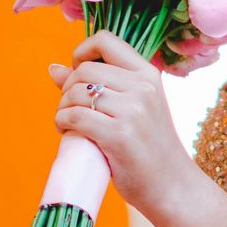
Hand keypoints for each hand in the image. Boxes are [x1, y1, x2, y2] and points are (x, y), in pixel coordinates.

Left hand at [49, 30, 195, 216]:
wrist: (172, 186)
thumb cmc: (148, 148)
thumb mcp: (132, 108)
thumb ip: (98, 85)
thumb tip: (54, 68)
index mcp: (148, 74)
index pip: (105, 40)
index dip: (81, 52)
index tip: (78, 75)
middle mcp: (142, 87)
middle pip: (84, 69)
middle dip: (66, 88)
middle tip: (70, 109)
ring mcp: (132, 111)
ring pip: (75, 93)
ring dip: (62, 108)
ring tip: (67, 124)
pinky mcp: (119, 135)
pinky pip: (75, 117)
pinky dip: (61, 122)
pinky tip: (66, 132)